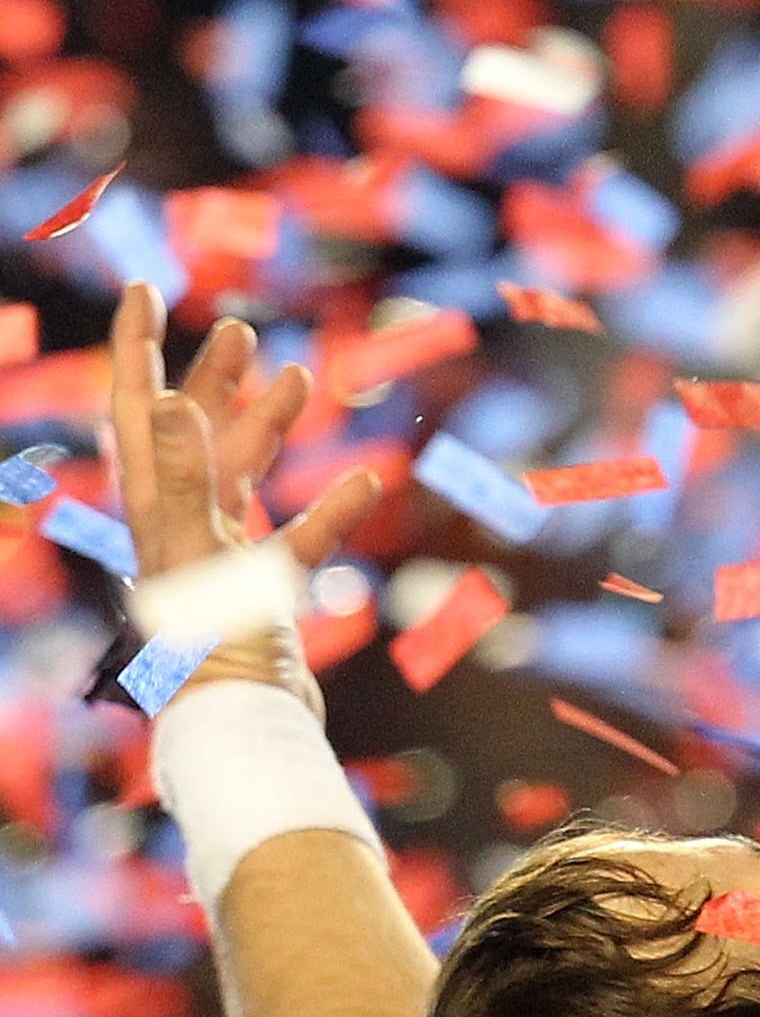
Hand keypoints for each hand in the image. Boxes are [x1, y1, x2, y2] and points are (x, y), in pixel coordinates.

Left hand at [109, 282, 381, 719]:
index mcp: (152, 506)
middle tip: (241, 332)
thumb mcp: (197, 552)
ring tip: (302, 379)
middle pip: (191, 432)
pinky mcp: (261, 594)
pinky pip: (298, 538)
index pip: (137, 407)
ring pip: (244, 476)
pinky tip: (365, 482)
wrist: (246, 728)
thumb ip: (183, 475)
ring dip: (270, 428)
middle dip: (213, 378)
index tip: (145, 289)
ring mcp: (221, 560)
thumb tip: (175, 398)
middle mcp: (179, 525)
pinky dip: (330, 509)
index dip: (137, 345)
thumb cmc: (212, 647)